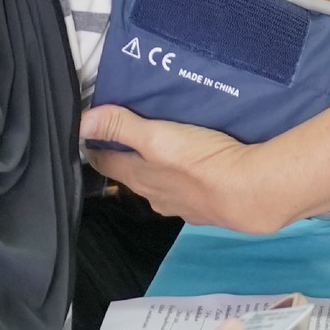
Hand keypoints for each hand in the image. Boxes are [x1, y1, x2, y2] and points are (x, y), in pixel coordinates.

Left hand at [81, 106, 296, 232]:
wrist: (248, 192)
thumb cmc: (200, 162)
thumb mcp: (157, 137)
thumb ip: (122, 127)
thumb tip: (82, 121)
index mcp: (138, 177)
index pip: (105, 163)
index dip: (96, 146)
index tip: (91, 132)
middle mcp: (154, 195)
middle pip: (132, 175)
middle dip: (128, 157)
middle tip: (132, 134)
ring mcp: (180, 205)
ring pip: (160, 185)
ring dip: (159, 170)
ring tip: (168, 149)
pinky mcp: (206, 209)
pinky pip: (187, 192)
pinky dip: (186, 180)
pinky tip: (197, 170)